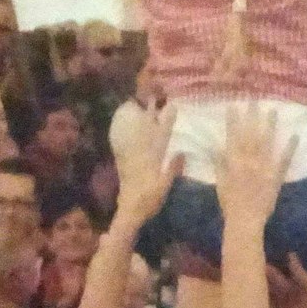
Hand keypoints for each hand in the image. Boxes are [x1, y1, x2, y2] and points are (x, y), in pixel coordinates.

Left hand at [114, 105, 181, 227]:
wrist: (129, 211)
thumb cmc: (149, 200)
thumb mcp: (164, 186)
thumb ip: (172, 169)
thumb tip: (182, 151)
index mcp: (152, 159)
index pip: (161, 136)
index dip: (167, 121)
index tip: (172, 106)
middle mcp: (141, 154)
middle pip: (145, 130)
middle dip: (149, 113)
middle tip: (153, 96)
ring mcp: (131, 156)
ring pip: (134, 133)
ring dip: (137, 119)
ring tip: (138, 102)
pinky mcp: (124, 160)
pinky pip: (125, 140)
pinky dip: (126, 129)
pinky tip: (125, 121)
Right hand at [214, 104, 296, 226]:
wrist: (245, 220)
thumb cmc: (230, 202)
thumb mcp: (220, 182)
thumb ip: (219, 164)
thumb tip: (215, 146)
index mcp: (234, 162)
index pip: (233, 137)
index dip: (233, 121)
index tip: (234, 105)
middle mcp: (249, 161)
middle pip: (251, 135)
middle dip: (252, 117)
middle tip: (254, 100)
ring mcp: (265, 168)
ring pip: (267, 143)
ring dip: (270, 126)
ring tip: (273, 110)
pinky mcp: (277, 176)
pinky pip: (284, 160)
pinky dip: (289, 148)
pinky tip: (295, 135)